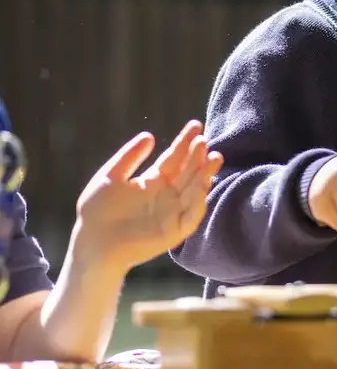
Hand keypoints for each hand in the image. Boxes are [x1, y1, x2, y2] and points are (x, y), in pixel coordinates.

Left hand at [71, 120, 223, 274]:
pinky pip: (191, 214)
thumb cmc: (97, 211)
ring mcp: (174, 212)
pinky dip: (198, 200)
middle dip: (197, 156)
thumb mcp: (110, 177)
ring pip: (194, 190)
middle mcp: (168, 195)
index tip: (195, 125)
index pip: (175, 158)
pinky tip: (202, 185)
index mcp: (154, 181)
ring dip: (204, 174)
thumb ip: (129, 157)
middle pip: (188, 171)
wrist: (92, 243)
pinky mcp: (175, 230)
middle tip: (203, 140)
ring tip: (212, 157)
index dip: (185, 142)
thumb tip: (149, 135)